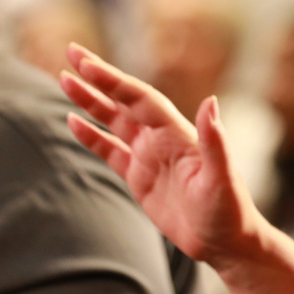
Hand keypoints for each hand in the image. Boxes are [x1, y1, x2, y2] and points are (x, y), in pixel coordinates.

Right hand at [60, 44, 268, 271]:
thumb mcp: (222, 177)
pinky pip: (110, 150)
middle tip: (69, 51)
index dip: (113, 80)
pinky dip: (91, 135)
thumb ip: (214, 141)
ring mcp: (149, 155)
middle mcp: (161, 137)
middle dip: (97, 77)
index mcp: (177, 132)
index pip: (139, 98)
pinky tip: (72, 120)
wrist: (225, 241)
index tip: (86, 62)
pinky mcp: (139, 177)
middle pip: (123, 100)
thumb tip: (210, 101)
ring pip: (113, 120)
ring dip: (90, 100)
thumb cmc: (229, 210)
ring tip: (63, 78)